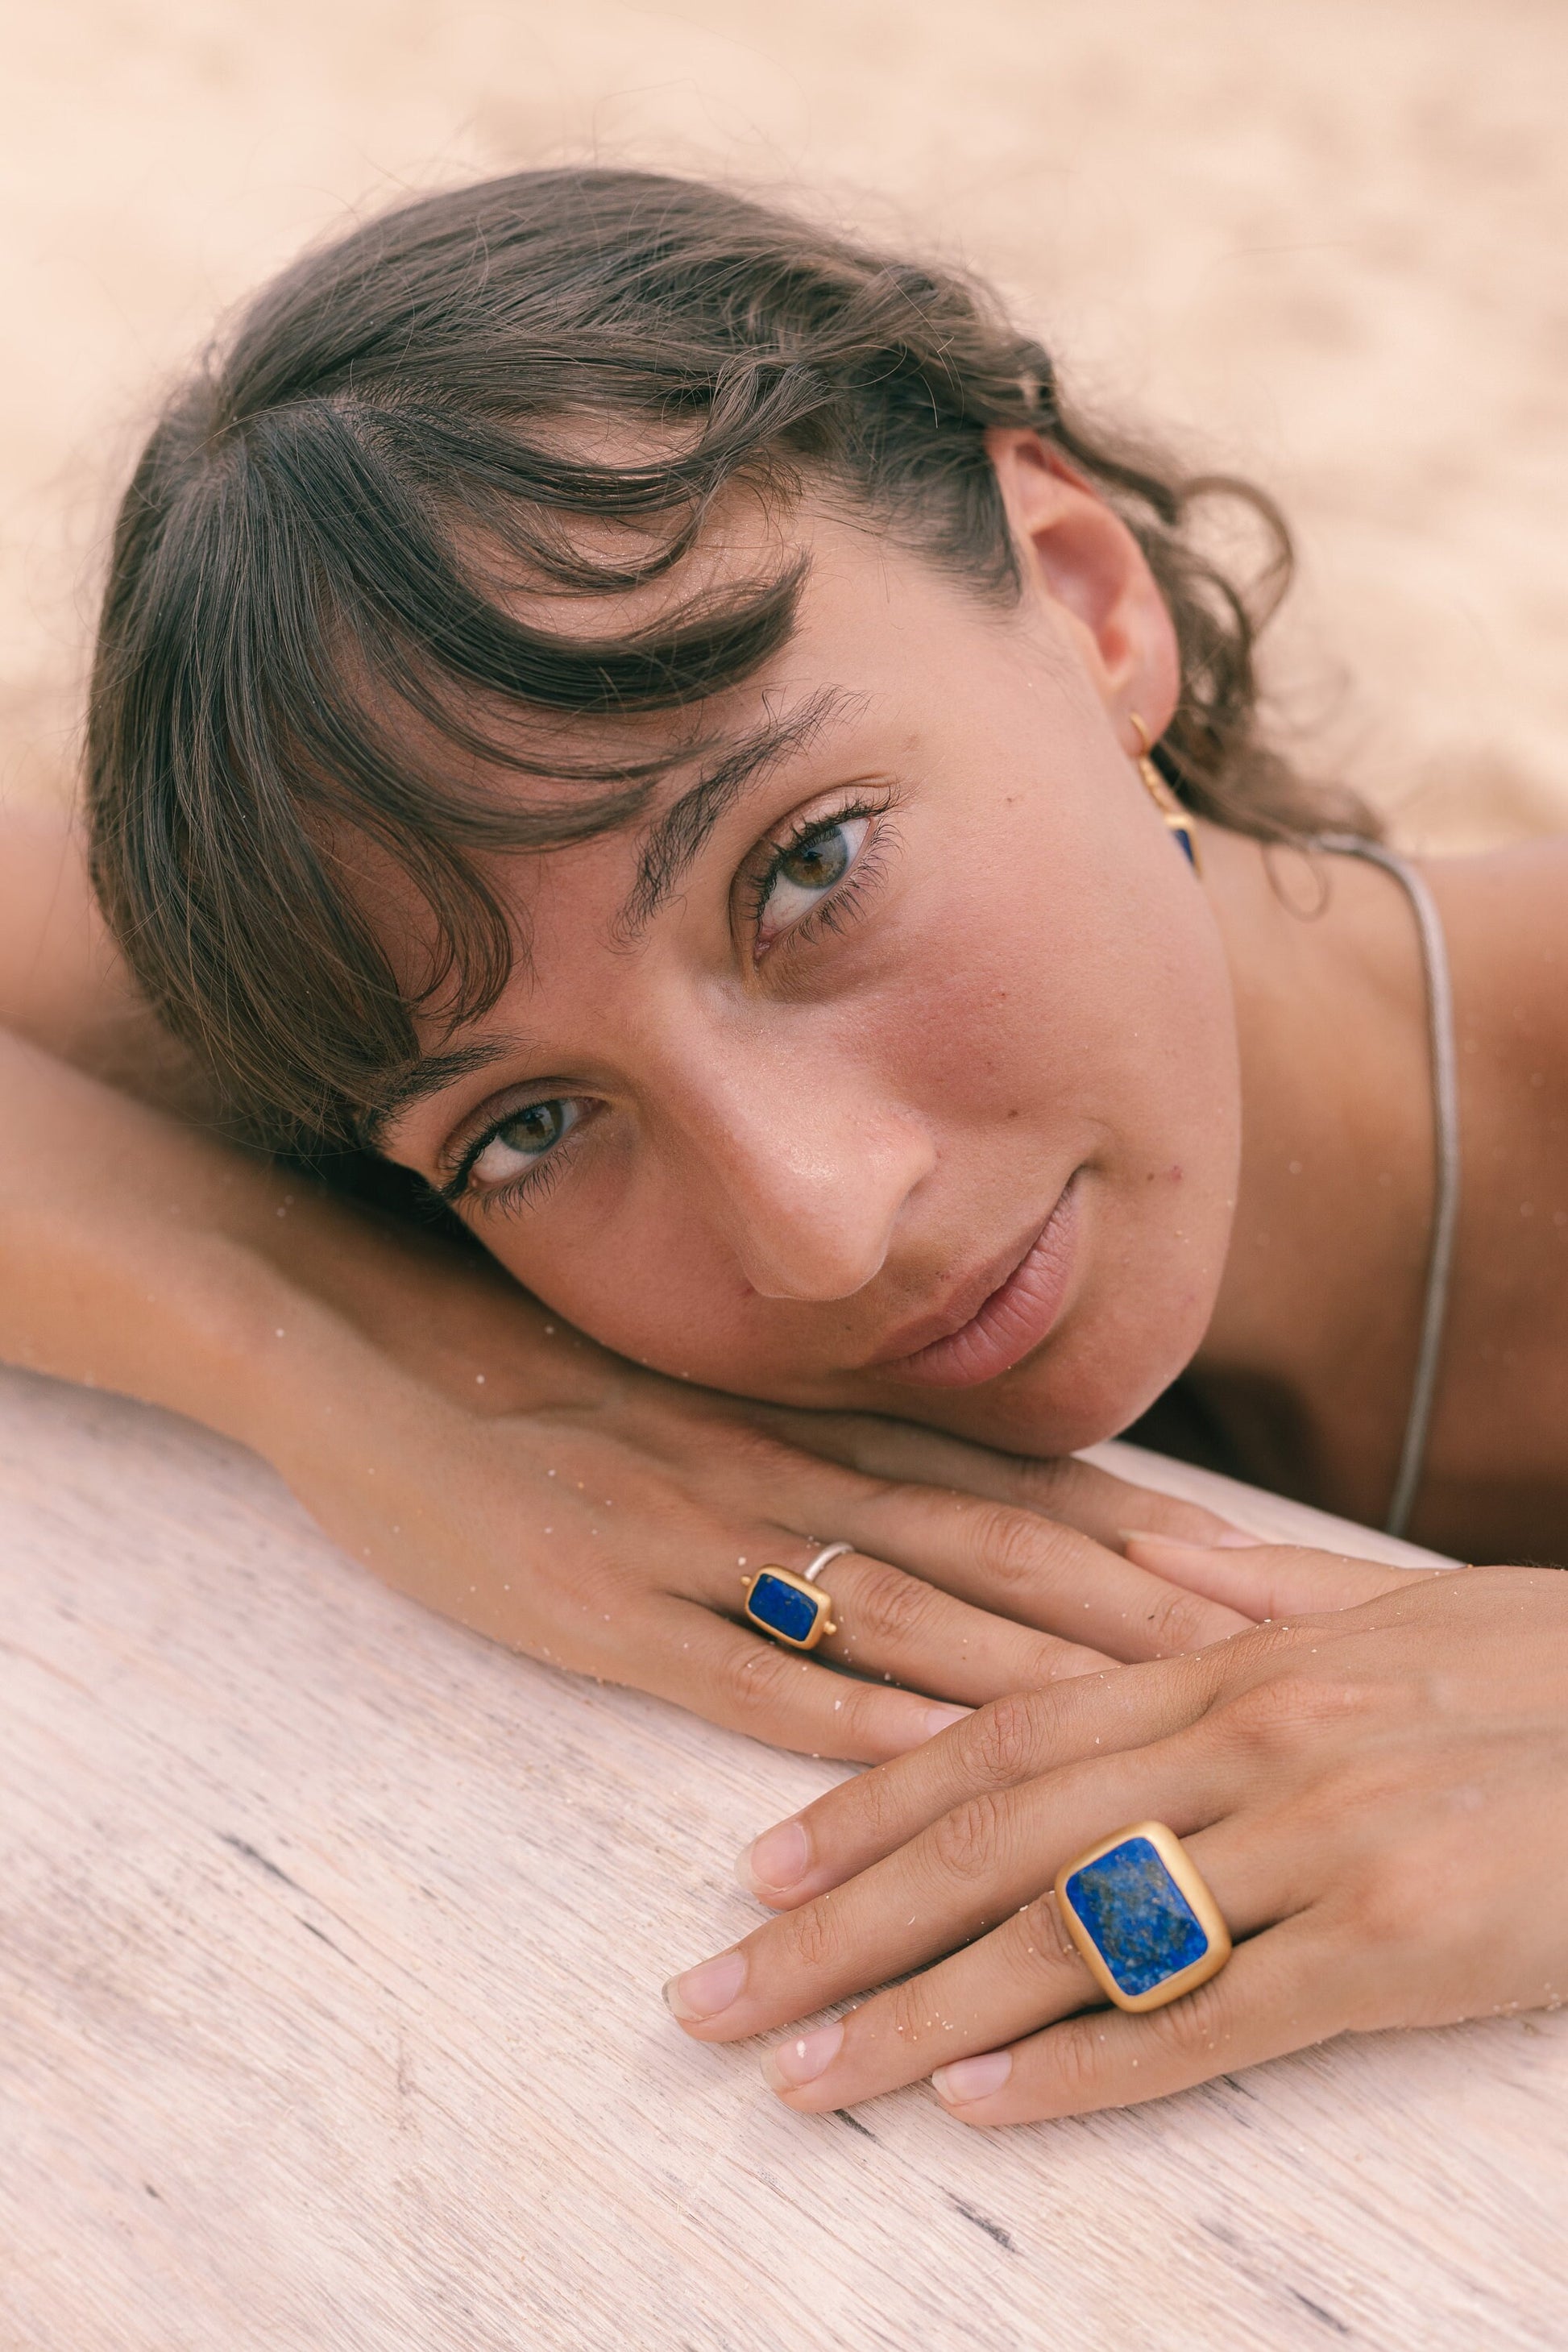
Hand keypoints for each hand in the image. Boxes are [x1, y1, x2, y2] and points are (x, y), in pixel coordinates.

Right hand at [277, 1334, 1267, 1762]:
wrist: (366, 1351)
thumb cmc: (536, 1384)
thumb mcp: (695, 1398)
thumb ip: (814, 1446)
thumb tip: (945, 1500)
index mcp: (801, 1421)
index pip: (1003, 1481)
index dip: (1131, 1532)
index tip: (1248, 1578)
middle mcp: (774, 1468)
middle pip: (987, 1547)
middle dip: (1130, 1609)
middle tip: (1260, 1660)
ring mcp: (691, 1537)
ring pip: (894, 1610)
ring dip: (1032, 1668)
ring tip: (1154, 1719)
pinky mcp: (600, 1608)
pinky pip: (743, 1675)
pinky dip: (846, 1720)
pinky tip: (933, 1764)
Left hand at [664, 1542, 1567, 2106]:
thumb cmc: (1552, 1672)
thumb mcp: (1397, 1611)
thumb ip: (1259, 1599)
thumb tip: (1154, 1566)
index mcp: (1232, 1664)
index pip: (1003, 1736)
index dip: (866, 1802)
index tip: (759, 1865)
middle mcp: (1247, 1740)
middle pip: (1000, 1839)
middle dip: (841, 1922)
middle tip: (715, 1998)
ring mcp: (1318, 1840)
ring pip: (1074, 1931)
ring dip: (919, 2010)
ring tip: (802, 2075)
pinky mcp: (1398, 1942)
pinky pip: (1210, 2016)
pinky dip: (1086, 2067)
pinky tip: (981, 2103)